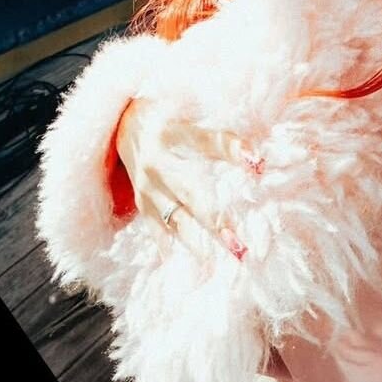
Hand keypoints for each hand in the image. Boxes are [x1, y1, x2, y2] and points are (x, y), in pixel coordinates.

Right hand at [115, 96, 263, 260]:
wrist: (122, 124)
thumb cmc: (170, 115)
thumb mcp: (189, 109)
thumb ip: (217, 128)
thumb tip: (259, 147)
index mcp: (172, 131)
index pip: (208, 141)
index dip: (233, 150)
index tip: (258, 164)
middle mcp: (157, 161)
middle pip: (190, 191)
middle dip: (216, 219)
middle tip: (241, 244)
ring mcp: (146, 186)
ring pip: (175, 219)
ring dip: (200, 244)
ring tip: (225, 261)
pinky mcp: (141, 205)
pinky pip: (158, 233)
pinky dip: (176, 251)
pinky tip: (196, 272)